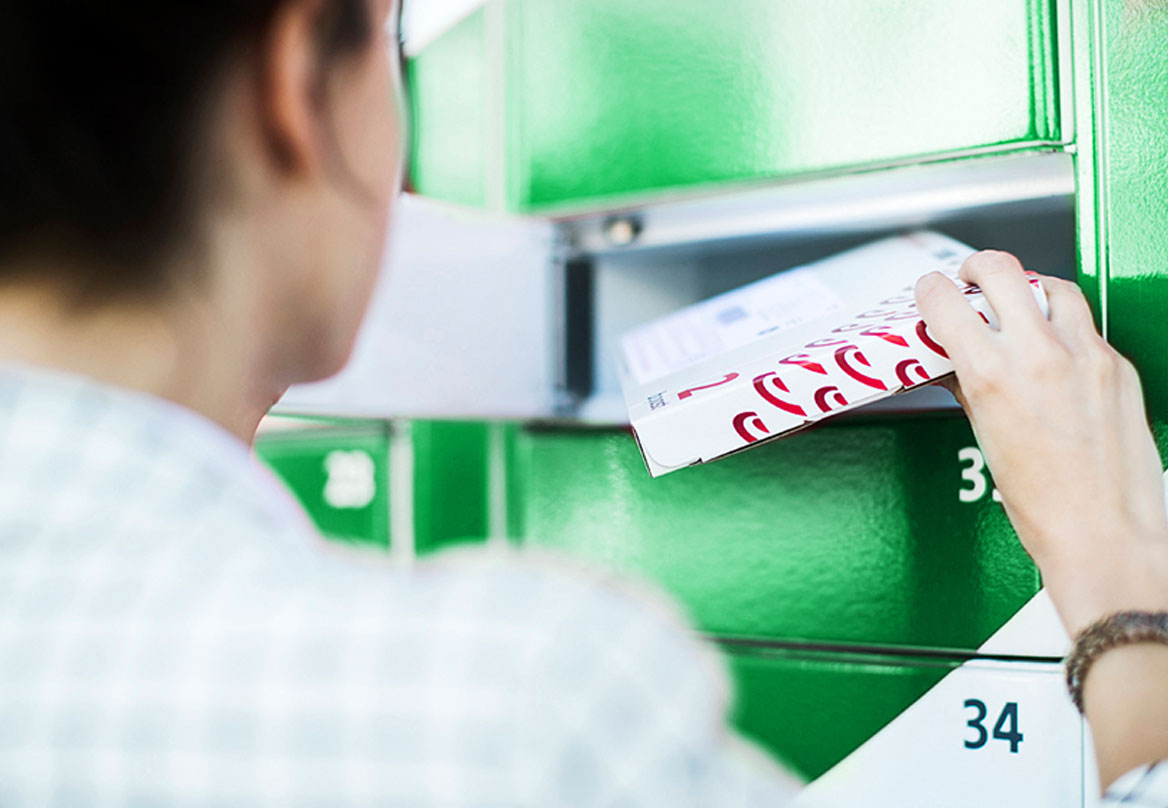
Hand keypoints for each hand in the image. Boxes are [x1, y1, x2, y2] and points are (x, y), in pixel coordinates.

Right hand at [914, 251, 1167, 636]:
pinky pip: (1086, 326)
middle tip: (970, 278)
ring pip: (1053, 286)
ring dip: (1028, 289)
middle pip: (1002, 270)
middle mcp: (1041, 355)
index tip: (931, 292)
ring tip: (1019, 305)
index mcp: (994, 375)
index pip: (948, 302)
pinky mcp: (1118, 366)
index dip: (931, 291)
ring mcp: (1086, 356)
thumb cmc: (1045, 505)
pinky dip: (1065, 327)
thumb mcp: (985, 438)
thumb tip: (954, 363)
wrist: (1106, 533)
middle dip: (977, 268)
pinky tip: (1056, 349)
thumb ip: (968, 387)